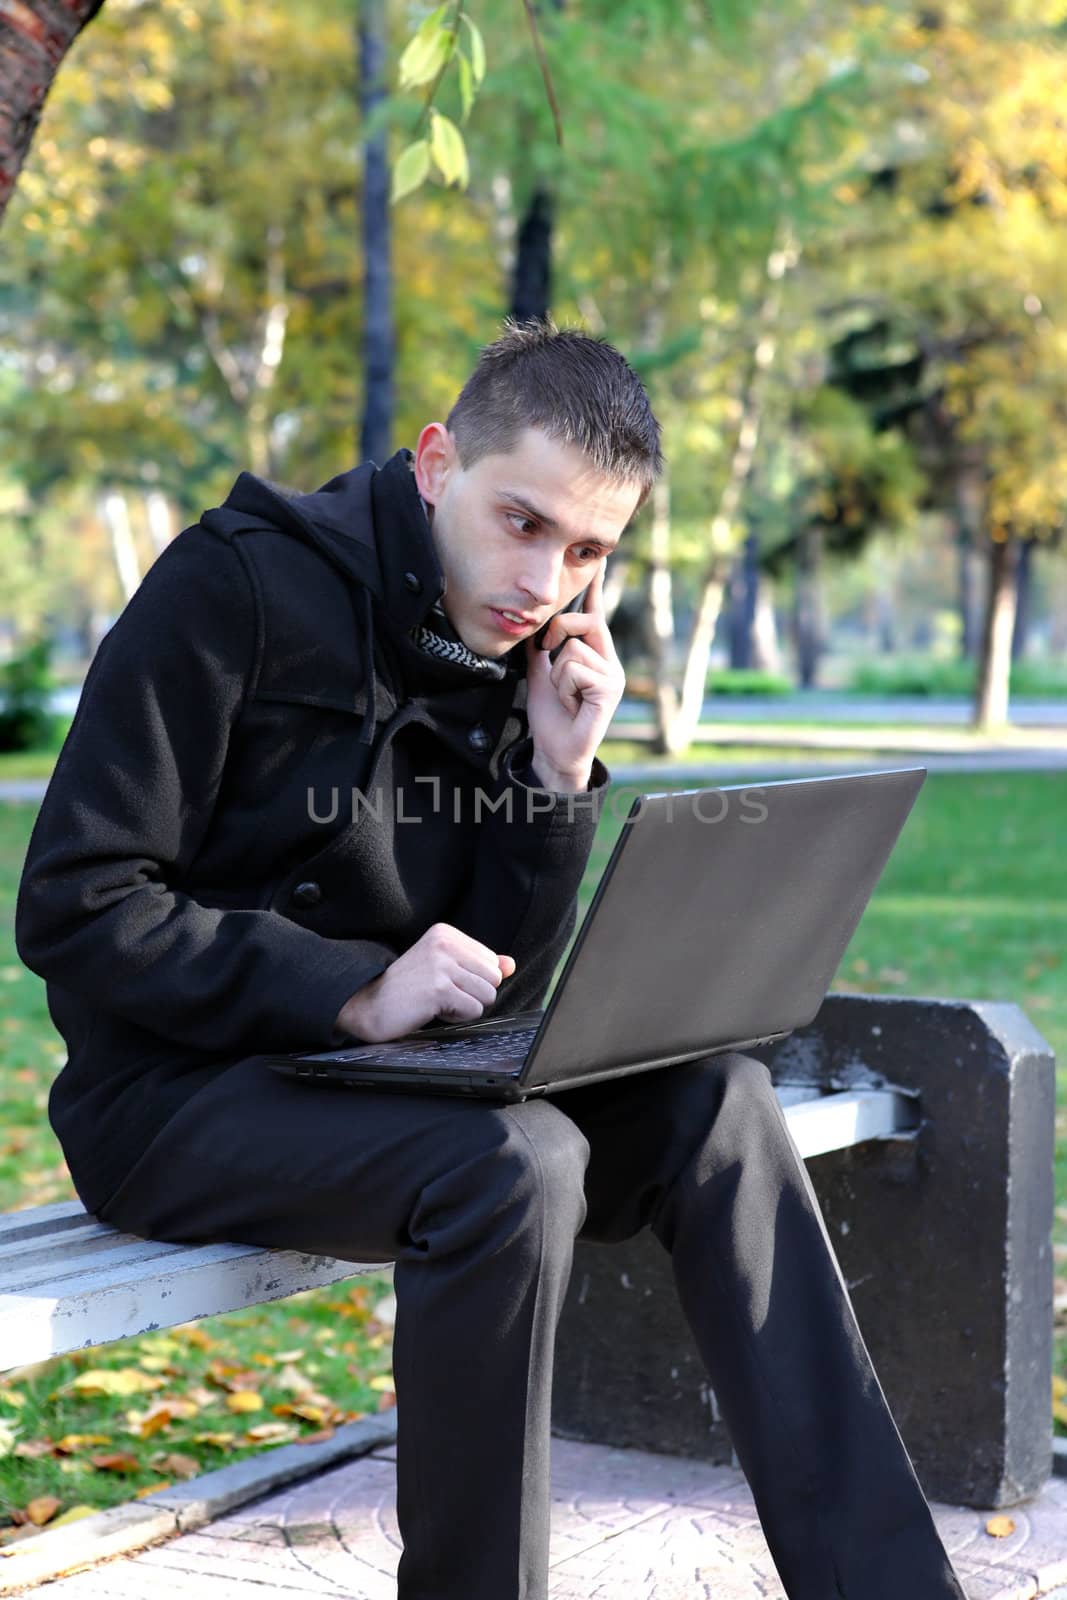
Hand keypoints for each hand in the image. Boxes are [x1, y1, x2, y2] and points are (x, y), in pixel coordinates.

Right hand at [334, 923, 516, 1042]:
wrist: (367, 1003)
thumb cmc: (407, 988)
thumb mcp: (444, 968)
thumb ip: (478, 964)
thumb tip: (510, 964)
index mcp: (445, 933)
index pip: (492, 961)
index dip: (472, 980)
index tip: (443, 981)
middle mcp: (444, 944)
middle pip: (494, 978)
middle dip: (473, 994)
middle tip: (441, 994)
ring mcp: (441, 965)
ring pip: (487, 995)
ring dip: (464, 1007)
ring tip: (436, 1001)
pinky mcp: (439, 989)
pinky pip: (473, 1010)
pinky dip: (456, 1017)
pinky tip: (432, 1010)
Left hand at [523, 559, 623, 789]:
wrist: (554, 750)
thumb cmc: (551, 716)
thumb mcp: (541, 673)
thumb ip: (542, 649)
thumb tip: (536, 624)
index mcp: (594, 655)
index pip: (594, 615)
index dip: (595, 588)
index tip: (599, 560)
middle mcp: (609, 661)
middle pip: (585, 621)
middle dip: (559, 632)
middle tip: (548, 659)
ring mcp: (612, 675)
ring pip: (572, 649)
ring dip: (557, 675)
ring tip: (565, 696)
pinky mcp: (610, 689)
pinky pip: (575, 668)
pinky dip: (564, 687)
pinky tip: (572, 704)